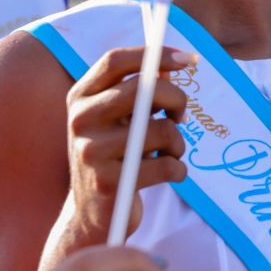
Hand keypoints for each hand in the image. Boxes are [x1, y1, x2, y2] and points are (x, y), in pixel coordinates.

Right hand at [66, 45, 191, 239]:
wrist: (93, 215)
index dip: (155, 55)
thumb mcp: (121, 120)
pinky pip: (165, 166)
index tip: (190, 59)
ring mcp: (91, 152)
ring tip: (171, 153)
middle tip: (183, 114)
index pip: (115, 61)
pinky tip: (171, 173)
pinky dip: (178, 169)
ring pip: (160, 130)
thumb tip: (169, 66)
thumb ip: (140, 92)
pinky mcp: (109, 183)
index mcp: (80, 98)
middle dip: (176, 99)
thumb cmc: (115, 157)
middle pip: (143, 89)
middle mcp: (80, 120)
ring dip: (178, 142)